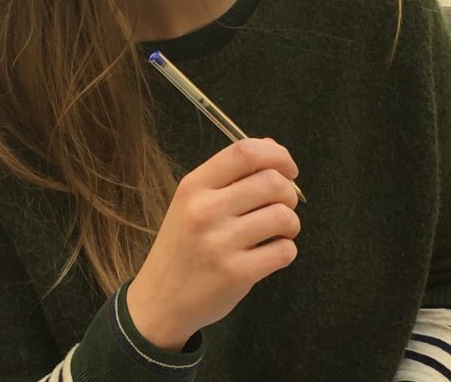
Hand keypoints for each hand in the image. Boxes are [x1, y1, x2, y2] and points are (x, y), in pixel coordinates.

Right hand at [125, 137, 301, 350]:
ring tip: (278, 232)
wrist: (159, 300)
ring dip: (291, 223)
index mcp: (193, 186)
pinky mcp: (236, 273)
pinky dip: (286, 250)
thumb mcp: (191, 203)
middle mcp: (204, 210)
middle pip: (271, 182)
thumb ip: (229, 177)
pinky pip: (285, 251)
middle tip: (282, 206)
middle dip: (289, 193)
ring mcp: (220, 243)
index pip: (245, 151)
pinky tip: (271, 253)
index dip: (278, 155)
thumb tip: (274, 150)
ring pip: (283, 216)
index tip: (288, 169)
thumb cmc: (183, 247)